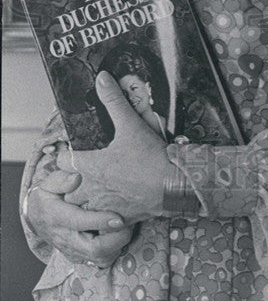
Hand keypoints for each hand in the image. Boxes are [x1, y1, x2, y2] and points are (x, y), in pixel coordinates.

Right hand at [26, 169, 132, 267]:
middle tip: (131, 221)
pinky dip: (115, 250)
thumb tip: (77, 178)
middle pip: (95, 249)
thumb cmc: (48, 196)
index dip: (101, 221)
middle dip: (118, 238)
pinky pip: (101, 261)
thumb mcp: (49, 183)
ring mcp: (74, 251)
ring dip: (119, 245)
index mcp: (58, 218)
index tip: (120, 218)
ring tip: (128, 226)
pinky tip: (119, 234)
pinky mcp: (80, 257)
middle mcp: (67, 239)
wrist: (38, 217)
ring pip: (101, 258)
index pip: (80, 223)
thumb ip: (61, 179)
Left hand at [62, 71, 173, 222]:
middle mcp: (90, 189)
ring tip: (96, 190)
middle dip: (71, 180)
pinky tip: (112, 205)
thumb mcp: (131, 124)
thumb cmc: (150, 156)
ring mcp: (102, 207)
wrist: (174, 185)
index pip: (60, 161)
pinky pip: (99, 222)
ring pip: (79, 208)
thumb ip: (113, 101)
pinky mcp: (116, 220)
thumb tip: (102, 78)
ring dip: (84, 200)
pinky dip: (101, 215)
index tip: (73, 152)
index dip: (65, 155)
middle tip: (83, 172)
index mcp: (89, 165)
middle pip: (66, 188)